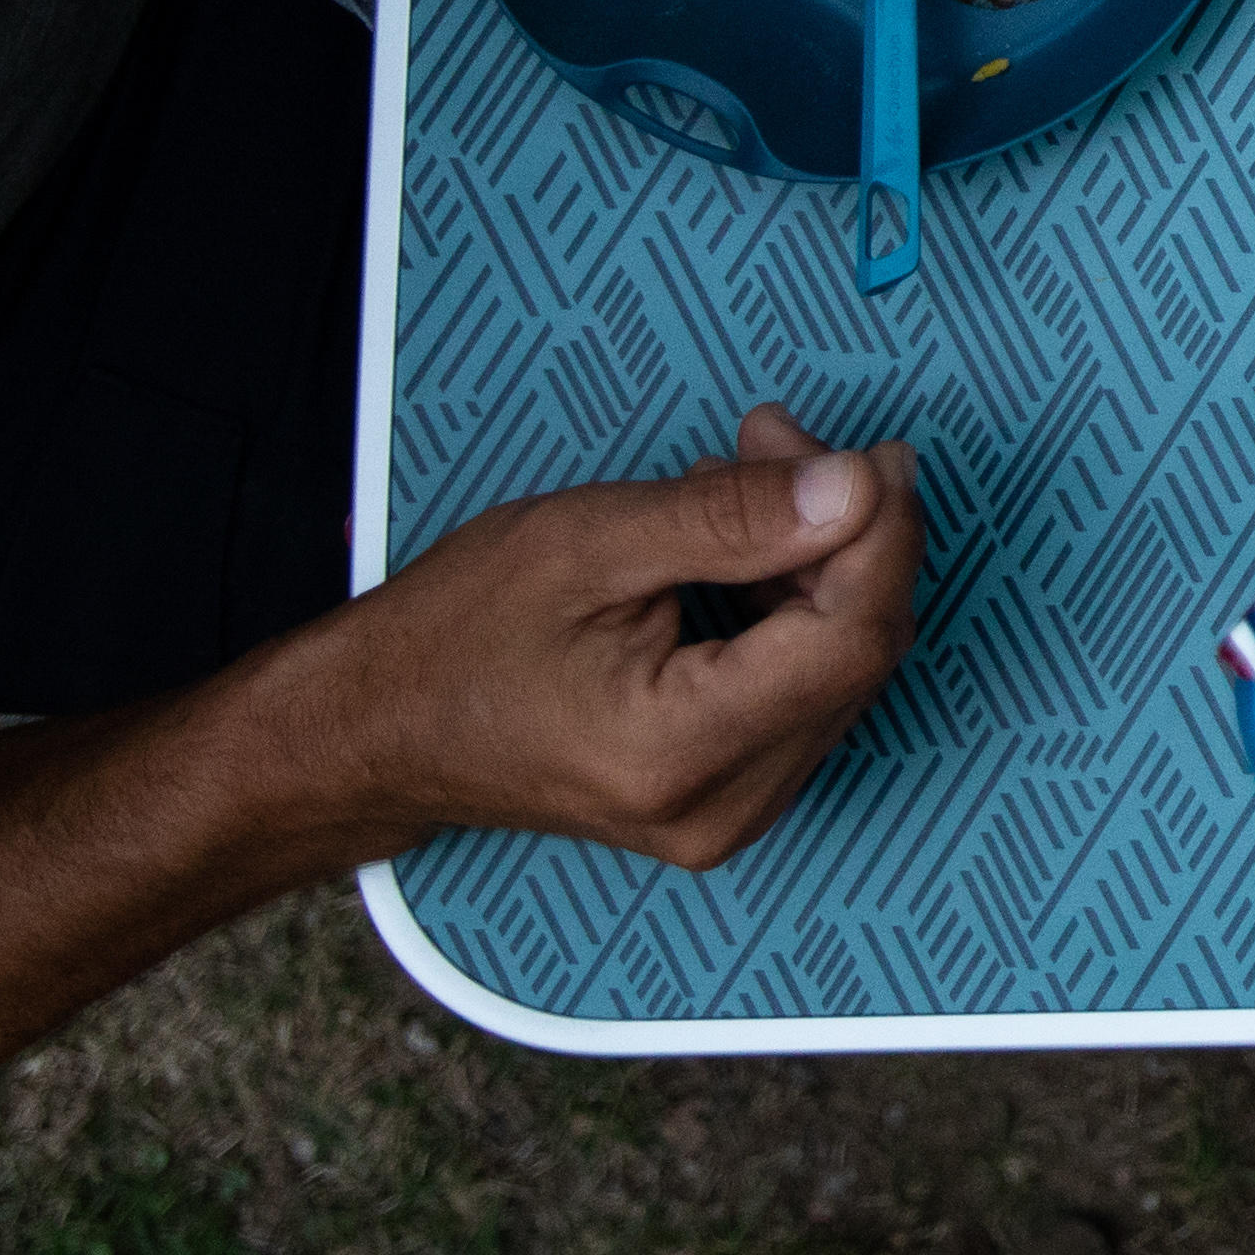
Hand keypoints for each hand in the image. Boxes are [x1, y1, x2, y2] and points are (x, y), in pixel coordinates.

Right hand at [256, 400, 923, 868]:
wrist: (372, 736)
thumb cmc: (453, 639)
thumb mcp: (588, 544)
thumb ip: (732, 516)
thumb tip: (859, 485)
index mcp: (683, 753)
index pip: (852, 639)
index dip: (883, 535)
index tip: (868, 453)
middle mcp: (725, 806)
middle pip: (859, 651)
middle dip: (849, 533)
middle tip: (788, 441)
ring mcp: (732, 813)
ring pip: (841, 665)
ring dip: (820, 560)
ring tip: (748, 477)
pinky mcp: (728, 794)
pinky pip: (804, 686)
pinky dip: (793, 605)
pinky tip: (743, 545)